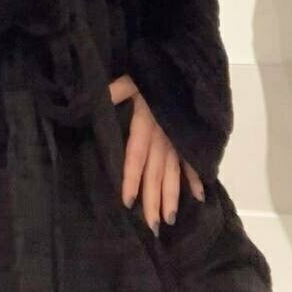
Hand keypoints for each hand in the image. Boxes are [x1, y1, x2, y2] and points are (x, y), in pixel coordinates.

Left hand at [109, 73, 204, 232]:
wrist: (183, 63)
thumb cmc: (152, 73)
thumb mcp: (129, 79)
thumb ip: (113, 92)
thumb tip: (93, 101)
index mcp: (146, 124)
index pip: (136, 156)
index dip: (131, 179)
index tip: (128, 203)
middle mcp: (163, 136)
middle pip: (156, 173)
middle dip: (153, 200)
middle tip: (152, 228)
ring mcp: (178, 138)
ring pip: (174, 172)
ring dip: (172, 196)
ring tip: (169, 220)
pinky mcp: (188, 136)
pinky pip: (192, 160)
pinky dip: (196, 178)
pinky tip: (199, 197)